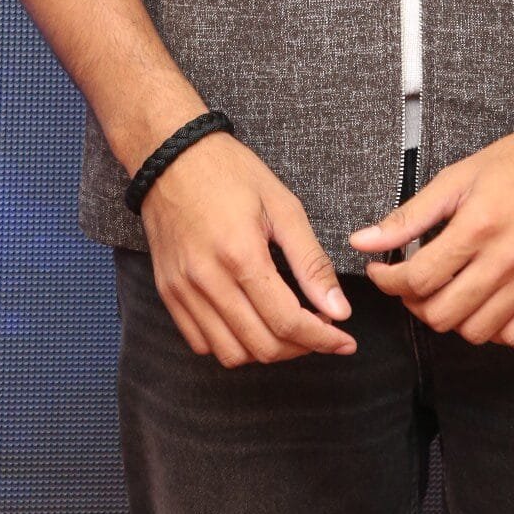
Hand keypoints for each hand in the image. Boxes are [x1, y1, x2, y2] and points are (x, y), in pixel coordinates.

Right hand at [140, 131, 357, 367]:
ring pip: (230, 354)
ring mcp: (183, 291)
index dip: (322, 339)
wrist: (171, 158)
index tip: (344, 341)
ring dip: (267, 351)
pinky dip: (232, 345)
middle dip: (301, 348)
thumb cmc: (230, 174)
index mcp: (241, 254)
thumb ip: (311, 262)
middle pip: (261, 346)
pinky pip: (201, 344)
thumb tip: (338, 309)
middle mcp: (207, 280)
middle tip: (322, 331)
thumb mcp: (283, 207)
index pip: (287, 321)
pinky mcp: (168, 294)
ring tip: (288, 329)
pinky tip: (251, 323)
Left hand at [347, 126, 513, 346]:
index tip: (382, 272)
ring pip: (474, 332)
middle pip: (441, 314)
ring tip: (446, 292)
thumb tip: (362, 241)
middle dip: (414, 303)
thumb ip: (409, 215)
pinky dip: (491, 329)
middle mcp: (505, 260)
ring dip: (450, 318)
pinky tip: (482, 303)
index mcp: (477, 226)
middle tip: (412, 283)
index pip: (418, 279)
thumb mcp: (458, 178)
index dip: (389, 282)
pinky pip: (512, 337)